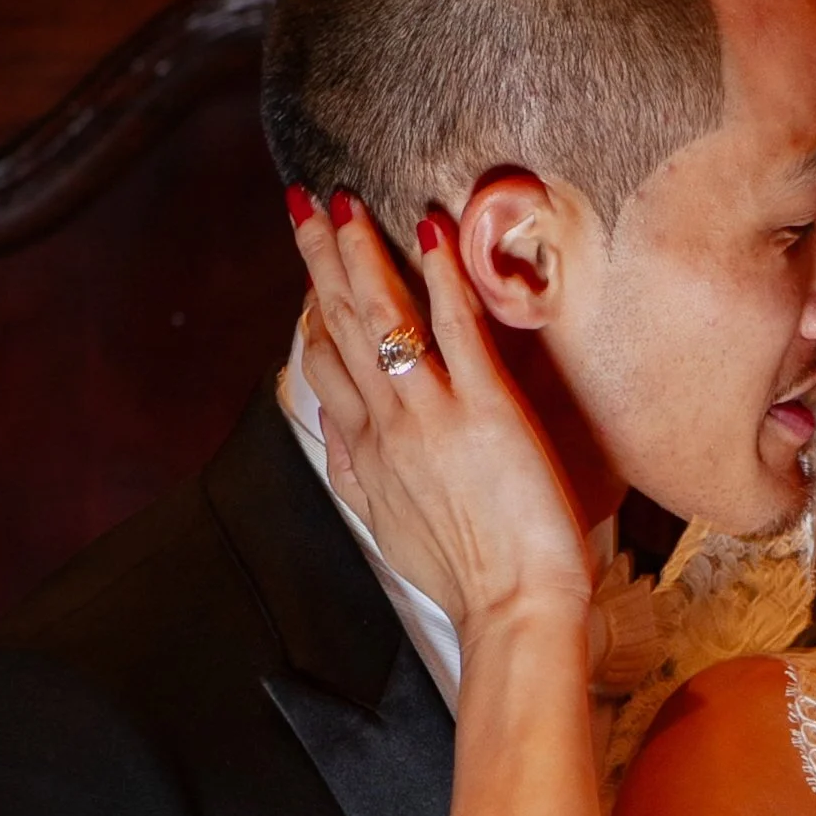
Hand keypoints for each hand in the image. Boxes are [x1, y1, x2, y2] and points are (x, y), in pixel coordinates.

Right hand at [287, 190, 592, 646]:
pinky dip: (442, 277)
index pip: (325, 367)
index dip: (314, 314)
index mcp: (366, 453)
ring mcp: (432, 414)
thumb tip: (337, 443)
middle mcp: (387, 426)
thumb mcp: (391, 531)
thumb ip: (360, 478)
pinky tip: (432, 232)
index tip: (311, 277)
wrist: (512, 611)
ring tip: (344, 204)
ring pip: (382, 318)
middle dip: (319, 260)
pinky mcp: (486, 410)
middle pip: (341, 327)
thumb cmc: (467, 579)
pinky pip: (457, 330)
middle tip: (303, 206)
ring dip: (359, 253)